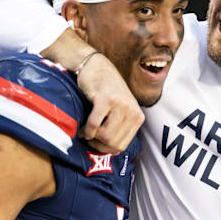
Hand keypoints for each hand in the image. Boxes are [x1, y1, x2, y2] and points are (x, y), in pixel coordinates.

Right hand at [41, 28, 144, 154]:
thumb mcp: (120, 111)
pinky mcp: (106, 98)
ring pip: (104, 136)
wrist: (96, 66)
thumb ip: (120, 129)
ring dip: (90, 136)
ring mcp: (121, 104)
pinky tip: (82, 125)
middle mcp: (132, 111)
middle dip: (96, 144)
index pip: (121, 146)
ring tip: (85, 129)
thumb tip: (114, 153)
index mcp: (138, 117)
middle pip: (112, 143)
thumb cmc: (105, 92)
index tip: (95, 141)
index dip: (105, 148)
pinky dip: (86, 129)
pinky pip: (94, 125)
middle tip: (88, 136)